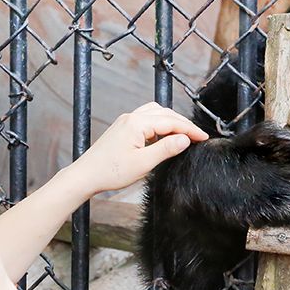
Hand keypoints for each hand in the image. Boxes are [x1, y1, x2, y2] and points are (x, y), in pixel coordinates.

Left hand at [72, 102, 207, 193]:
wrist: (86, 175)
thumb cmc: (110, 171)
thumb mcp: (144, 163)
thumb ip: (166, 149)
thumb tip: (184, 139)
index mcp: (137, 123)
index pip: (171, 122)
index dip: (190, 130)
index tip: (203, 137)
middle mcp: (131, 117)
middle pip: (165, 114)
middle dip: (183, 124)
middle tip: (197, 136)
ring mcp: (126, 121)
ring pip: (156, 113)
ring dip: (171, 121)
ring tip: (183, 134)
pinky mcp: (123, 128)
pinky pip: (146, 119)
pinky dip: (160, 124)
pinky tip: (164, 136)